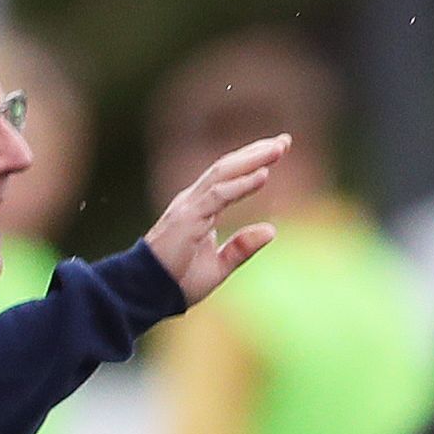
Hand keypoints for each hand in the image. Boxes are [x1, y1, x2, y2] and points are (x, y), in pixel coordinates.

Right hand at [145, 136, 289, 304]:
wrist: (147, 292)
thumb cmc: (177, 280)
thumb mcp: (219, 265)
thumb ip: (242, 247)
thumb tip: (272, 230)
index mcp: (200, 208)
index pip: (230, 178)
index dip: (254, 163)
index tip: (279, 151)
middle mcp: (194, 201)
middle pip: (227, 167)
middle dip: (256, 152)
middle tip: (285, 140)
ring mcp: (189, 206)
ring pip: (223, 173)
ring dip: (252, 160)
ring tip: (278, 149)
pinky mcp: (187, 218)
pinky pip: (218, 195)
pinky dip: (241, 184)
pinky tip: (262, 175)